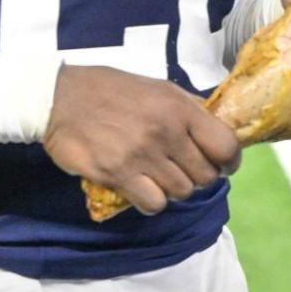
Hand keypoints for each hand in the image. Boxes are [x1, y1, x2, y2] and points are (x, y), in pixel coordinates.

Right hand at [42, 65, 241, 215]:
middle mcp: (166, 132)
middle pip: (205, 175)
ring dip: (174, 189)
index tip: (224, 165)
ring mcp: (142, 155)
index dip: (230, 161)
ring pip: (181, 192)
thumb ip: (188, 107)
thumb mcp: (158, 87)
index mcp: (180, 108)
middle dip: (199, 177)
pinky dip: (152, 201)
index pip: (225, 145)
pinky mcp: (117, 175)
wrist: (60, 98)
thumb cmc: (112, 89)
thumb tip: (217, 124)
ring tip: (160, 177)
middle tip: (184, 170)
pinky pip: (153, 203)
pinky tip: (142, 188)